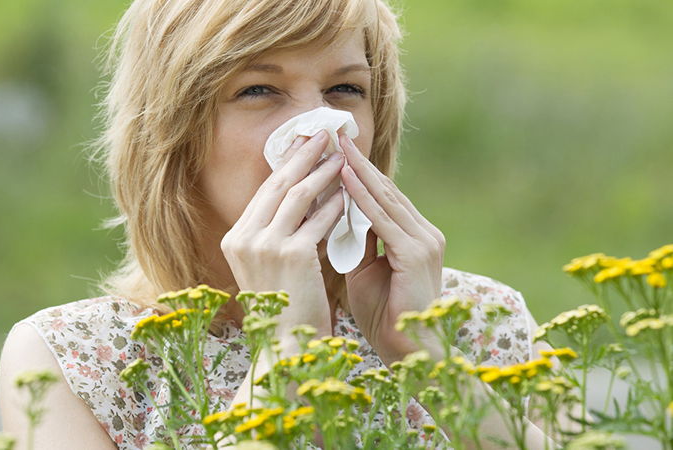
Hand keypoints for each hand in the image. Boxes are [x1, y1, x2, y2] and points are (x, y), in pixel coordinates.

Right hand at [221, 131, 344, 342]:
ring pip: (298, 195)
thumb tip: (307, 199)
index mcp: (235, 240)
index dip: (286, 164)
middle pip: (278, 184)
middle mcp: (243, 238)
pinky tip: (348, 193)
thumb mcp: (272, 267)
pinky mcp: (290, 254)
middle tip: (323, 133)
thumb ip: (280, 234)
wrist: (284, 348)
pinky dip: (335, 204)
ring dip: (323, 172)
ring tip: (342, 156)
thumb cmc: (283, 310)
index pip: (265, 192)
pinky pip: (318, 219)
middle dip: (303, 155)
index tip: (304, 144)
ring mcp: (264, 245)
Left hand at [339, 134, 445, 365]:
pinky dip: (363, 198)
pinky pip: (383, 219)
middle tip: (334, 134)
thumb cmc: (384, 315)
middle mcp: (424, 233)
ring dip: (358, 171)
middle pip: (386, 189)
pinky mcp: (416, 253)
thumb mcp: (365, 271)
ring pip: (385, 198)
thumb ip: (357, 242)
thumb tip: (335, 217)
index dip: (358, 173)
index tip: (335, 150)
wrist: (408, 352)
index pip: (383, 197)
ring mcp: (423, 241)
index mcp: (414, 237)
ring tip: (336, 146)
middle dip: (357, 162)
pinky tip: (345, 179)